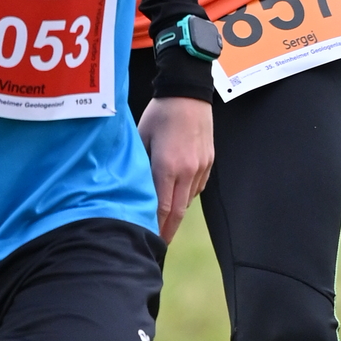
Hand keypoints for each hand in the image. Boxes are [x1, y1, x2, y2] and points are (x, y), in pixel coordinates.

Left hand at [137, 95, 214, 241]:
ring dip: (175, 213)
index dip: (155, 227)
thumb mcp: (141, 138)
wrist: (188, 94)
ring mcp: (200, 167)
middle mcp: (187, 170)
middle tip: (157, 246)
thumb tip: (131, 189)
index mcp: (167, 166)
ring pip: (187, 201)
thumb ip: (139, 165)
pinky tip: (176, 196)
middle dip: (167, 230)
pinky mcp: (209, 162)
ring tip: (163, 223)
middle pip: (177, 211)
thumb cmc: (159, 114)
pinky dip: (185, 196)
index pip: (160, 207)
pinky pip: (197, 188)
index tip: (147, 240)